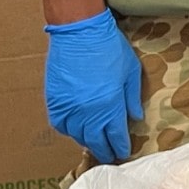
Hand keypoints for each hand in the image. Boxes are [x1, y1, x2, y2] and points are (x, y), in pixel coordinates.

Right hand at [44, 8, 142, 163]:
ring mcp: (68, 108)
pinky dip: (69, 130)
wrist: (79, 32)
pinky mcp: (53, 101)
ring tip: (95, 143)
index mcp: (109, 106)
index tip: (124, 153)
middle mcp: (87, 112)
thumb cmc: (110, 48)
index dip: (120, 147)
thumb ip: (131, 98)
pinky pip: (60, 124)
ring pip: (76, 135)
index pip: (115, 136)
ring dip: (87, 141)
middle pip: (95, 141)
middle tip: (110, 156)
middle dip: (104, 150)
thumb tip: (135, 117)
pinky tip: (76, 129)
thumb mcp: (130, 72)